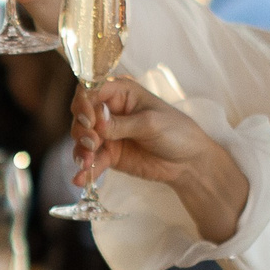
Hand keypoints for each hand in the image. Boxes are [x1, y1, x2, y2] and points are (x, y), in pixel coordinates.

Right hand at [74, 77, 223, 186]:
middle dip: (81, 128)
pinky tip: (81, 178)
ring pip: (82, 138)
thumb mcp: (150, 123)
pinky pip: (91, 160)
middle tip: (92, 141)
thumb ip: (121, 123)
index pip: (92, 90)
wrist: (188, 162)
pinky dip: (84, 169)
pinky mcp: (109, 155)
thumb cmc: (176, 131)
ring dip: (81, 149)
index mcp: (121, 93)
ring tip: (86, 161)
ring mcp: (107, 134)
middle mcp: (110, 111)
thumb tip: (96, 121)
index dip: (84, 102)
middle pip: (81, 114)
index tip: (88, 119)